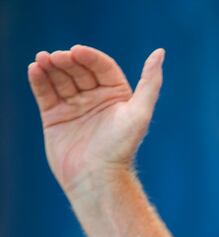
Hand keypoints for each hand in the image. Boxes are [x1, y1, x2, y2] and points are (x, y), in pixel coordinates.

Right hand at [27, 45, 164, 197]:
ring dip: (51, 66)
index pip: (102, 67)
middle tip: (57, 57)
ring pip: (60, 78)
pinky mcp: (54, 116)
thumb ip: (150, 82)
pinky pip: (45, 92)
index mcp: (117, 94)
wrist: (96, 178)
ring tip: (42, 60)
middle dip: (67, 61)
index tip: (76, 51)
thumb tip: (159, 52)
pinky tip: (34, 69)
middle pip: (79, 70)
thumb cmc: (121, 148)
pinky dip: (39, 79)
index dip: (89, 57)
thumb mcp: (140, 113)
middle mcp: (95, 98)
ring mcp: (74, 106)